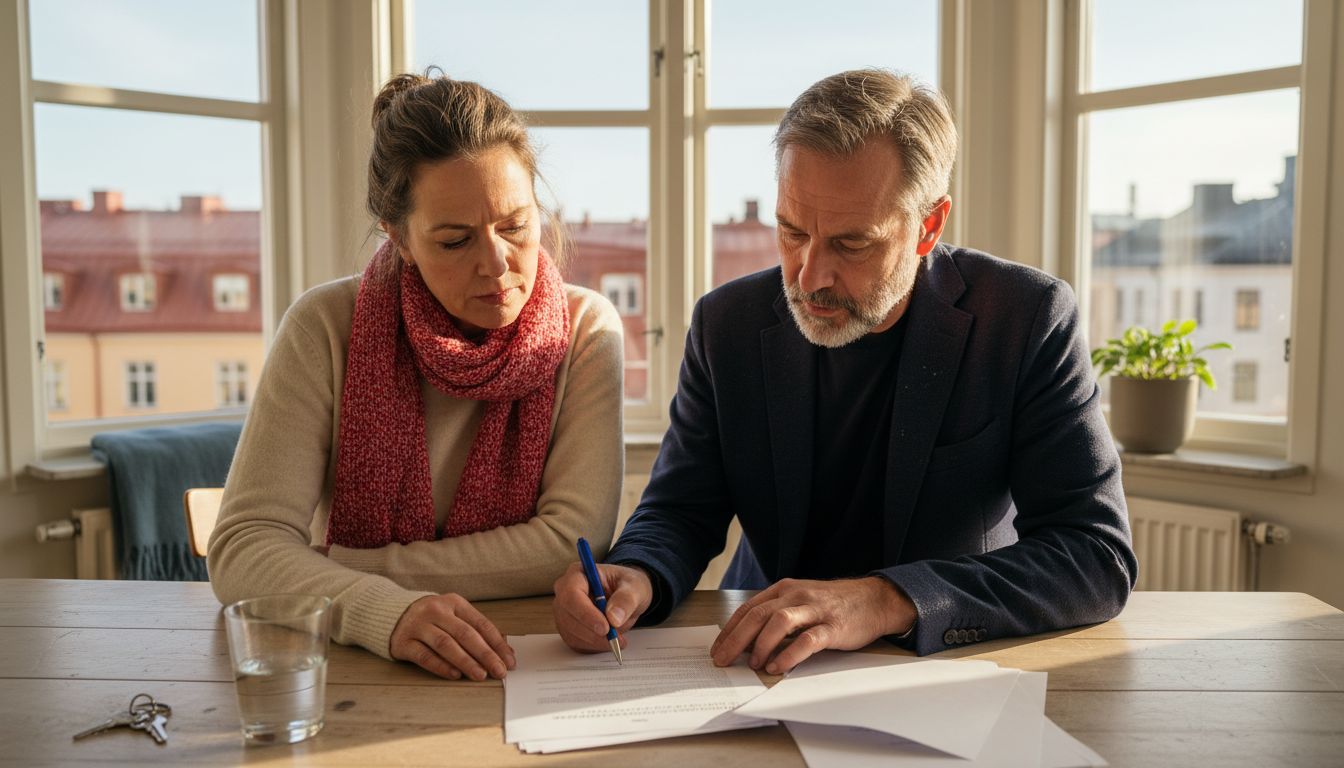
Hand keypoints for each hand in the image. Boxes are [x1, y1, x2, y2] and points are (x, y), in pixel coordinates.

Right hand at [389, 593, 515, 680]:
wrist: (390, 613)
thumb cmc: (431, 618)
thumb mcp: (453, 615)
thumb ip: (475, 630)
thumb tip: (503, 650)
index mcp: (454, 603)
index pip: (481, 624)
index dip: (497, 643)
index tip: (509, 660)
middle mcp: (436, 611)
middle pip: (466, 634)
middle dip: (486, 655)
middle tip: (499, 671)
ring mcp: (419, 626)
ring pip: (446, 645)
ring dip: (466, 661)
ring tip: (481, 675)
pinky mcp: (404, 642)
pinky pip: (425, 656)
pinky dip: (441, 666)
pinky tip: (455, 675)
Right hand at [552, 562, 652, 652]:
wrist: (628, 595)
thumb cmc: (628, 585)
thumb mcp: (635, 587)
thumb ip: (626, 599)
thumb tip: (614, 617)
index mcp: (578, 574)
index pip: (572, 594)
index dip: (586, 613)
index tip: (605, 627)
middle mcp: (565, 591)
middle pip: (567, 616)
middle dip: (592, 632)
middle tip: (615, 639)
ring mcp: (564, 611)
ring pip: (570, 632)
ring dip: (595, 641)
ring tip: (618, 639)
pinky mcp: (568, 628)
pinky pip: (575, 642)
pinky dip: (593, 646)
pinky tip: (608, 641)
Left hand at [710, 577, 915, 674]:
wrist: (874, 600)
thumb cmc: (833, 604)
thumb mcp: (800, 601)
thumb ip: (776, 615)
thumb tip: (747, 642)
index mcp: (784, 589)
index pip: (748, 608)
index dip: (730, 630)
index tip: (717, 649)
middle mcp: (796, 595)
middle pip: (757, 615)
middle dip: (736, 639)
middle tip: (722, 660)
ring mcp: (815, 610)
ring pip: (779, 622)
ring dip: (761, 644)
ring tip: (753, 664)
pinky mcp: (833, 626)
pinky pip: (807, 640)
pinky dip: (789, 654)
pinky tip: (778, 666)